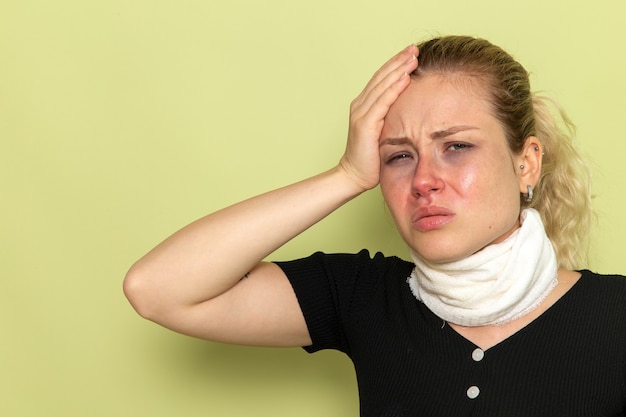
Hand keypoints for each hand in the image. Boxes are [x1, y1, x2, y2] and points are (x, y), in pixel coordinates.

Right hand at [339, 44, 418, 190]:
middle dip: (399, 61)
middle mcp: (360, 105)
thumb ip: (390, 118)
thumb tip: (409, 110)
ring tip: (413, 57)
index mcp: (364, 106)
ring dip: (399, 69)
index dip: (395, 64)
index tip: (411, 54)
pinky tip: (405, 77)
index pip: (381, 79)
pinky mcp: (365, 123)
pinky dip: (394, 88)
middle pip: (381, 76)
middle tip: (415, 48)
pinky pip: (382, 101)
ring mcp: (361, 113)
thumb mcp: (382, 133)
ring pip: (382, 85)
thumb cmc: (369, 159)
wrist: (353, 176)